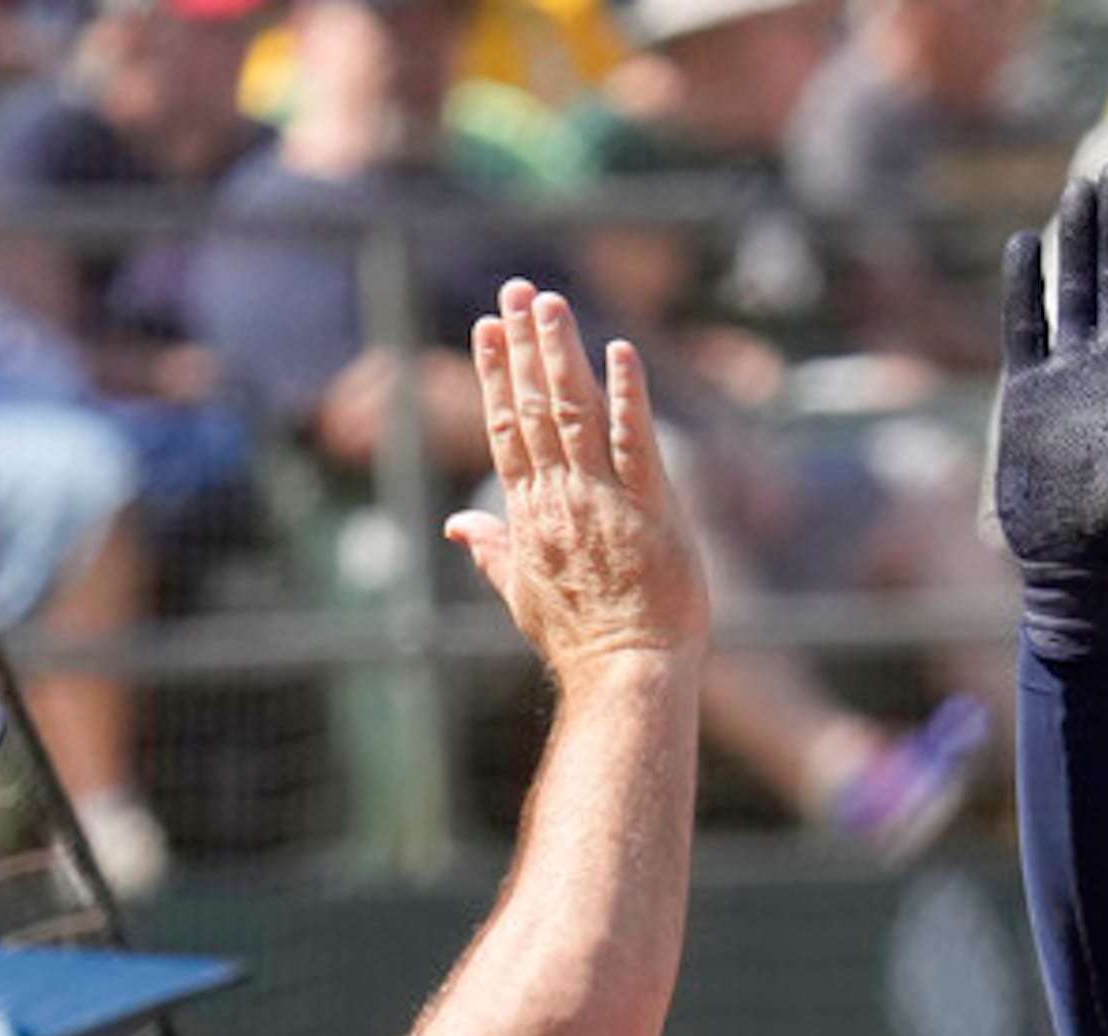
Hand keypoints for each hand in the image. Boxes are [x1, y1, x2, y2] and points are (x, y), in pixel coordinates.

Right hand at [443, 280, 710, 675]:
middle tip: (516, 290)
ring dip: (562, 353)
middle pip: (535, 408)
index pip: (507, 429)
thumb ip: (491, 550)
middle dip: (524, 345)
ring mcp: (603, 500)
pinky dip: (627, 396)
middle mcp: (559, 498)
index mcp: (528, 514)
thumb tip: (456, 527)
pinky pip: (636, 442)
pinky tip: (619, 353)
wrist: (626, 674)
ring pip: (575, 413)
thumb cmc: (582, 640)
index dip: (497, 374)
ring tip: (550, 302)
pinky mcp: (650, 508)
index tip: (489, 328)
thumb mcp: (521, 593)